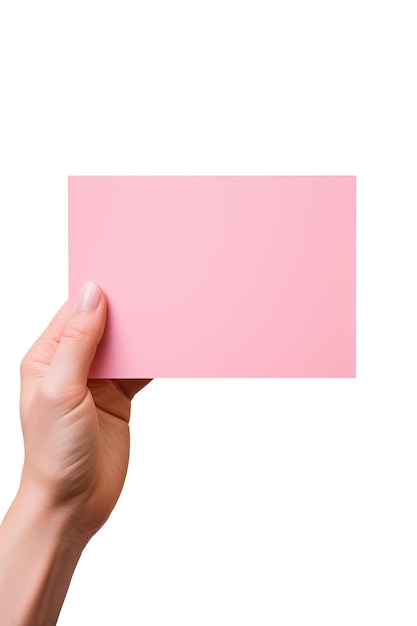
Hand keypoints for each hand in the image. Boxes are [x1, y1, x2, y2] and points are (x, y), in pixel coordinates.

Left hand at [19, 282, 151, 539]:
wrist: (73, 505)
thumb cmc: (54, 453)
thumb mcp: (62, 391)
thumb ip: (78, 342)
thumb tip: (91, 294)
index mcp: (47, 358)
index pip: (74, 313)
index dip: (99, 293)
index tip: (127, 275)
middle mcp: (71, 366)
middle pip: (103, 326)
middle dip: (127, 311)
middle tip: (155, 291)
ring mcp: (97, 382)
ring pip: (124, 346)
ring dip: (143, 335)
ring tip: (167, 314)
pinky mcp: (119, 399)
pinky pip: (139, 370)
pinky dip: (153, 359)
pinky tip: (169, 348)